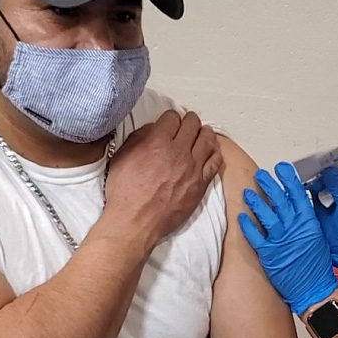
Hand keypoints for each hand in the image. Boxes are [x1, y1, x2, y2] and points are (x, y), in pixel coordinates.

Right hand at [106, 111, 222, 246]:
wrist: (136, 220)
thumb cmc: (125, 193)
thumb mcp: (122, 157)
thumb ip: (139, 138)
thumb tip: (152, 130)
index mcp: (157, 141)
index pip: (172, 117)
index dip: (171, 117)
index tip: (171, 121)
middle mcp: (178, 151)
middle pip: (192, 124)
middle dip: (189, 120)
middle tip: (188, 123)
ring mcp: (193, 167)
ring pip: (208, 139)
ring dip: (204, 132)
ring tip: (202, 133)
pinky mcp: (201, 183)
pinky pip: (215, 161)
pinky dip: (215, 152)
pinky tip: (211, 151)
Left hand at [238, 162, 337, 315]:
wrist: (315, 288)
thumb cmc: (318, 264)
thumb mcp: (317, 235)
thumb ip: (306, 218)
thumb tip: (297, 203)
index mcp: (308, 221)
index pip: (296, 193)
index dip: (288, 178)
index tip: (281, 168)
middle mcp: (294, 227)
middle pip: (278, 200)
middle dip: (268, 184)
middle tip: (260, 174)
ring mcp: (280, 240)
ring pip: (264, 215)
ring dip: (255, 202)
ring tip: (247, 192)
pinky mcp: (269, 254)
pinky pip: (255, 236)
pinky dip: (247, 226)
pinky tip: (241, 217)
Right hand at [310, 167, 337, 274]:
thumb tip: (328, 170)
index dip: (335, 160)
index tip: (323, 159)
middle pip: (330, 170)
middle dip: (320, 168)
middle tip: (309, 167)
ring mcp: (331, 196)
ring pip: (320, 179)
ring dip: (312, 177)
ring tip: (304, 177)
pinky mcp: (319, 205)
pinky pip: (311, 191)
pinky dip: (306, 187)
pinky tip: (300, 186)